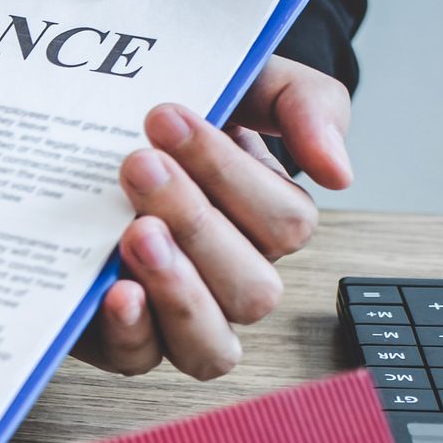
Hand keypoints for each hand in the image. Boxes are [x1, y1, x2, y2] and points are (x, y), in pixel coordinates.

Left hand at [76, 55, 351, 378]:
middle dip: (196, 223)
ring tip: (136, 232)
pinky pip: (140, 358)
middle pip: (252, 287)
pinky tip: (118, 292)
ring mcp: (179, 315)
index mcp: (270, 225)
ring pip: (210, 342)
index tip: (166, 119)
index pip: (283, 223)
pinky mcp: (122, 335)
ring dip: (177, 286)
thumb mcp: (255, 84)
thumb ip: (309, 107)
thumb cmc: (192, 111)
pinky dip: (133, 329)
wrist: (103, 115)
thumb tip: (339, 173)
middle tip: (139, 164)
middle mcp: (233, 278)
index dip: (228, 174)